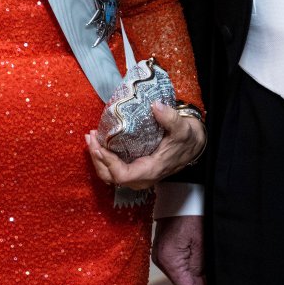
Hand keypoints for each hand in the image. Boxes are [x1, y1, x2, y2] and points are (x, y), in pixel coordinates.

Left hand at [84, 101, 205, 197]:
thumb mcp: (182, 128)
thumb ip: (170, 118)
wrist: (192, 145)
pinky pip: (113, 168)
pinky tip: (99, 141)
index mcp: (151, 170)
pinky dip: (103, 157)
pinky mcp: (134, 169)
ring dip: (97, 157)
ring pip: (109, 174)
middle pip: (110, 176)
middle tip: (91, 137)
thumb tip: (156, 106)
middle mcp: (141, 177)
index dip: (108, 162)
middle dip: (96, 158)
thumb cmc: (187, 139)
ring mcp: (136, 175)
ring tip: (91, 137)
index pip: (122, 175)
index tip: (100, 145)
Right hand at [152, 215, 206, 284]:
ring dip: (192, 264)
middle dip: (197, 272)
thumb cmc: (193, 214)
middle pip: (183, 281)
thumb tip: (202, 283)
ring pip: (181, 272)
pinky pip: (177, 262)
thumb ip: (200, 267)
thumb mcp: (202, 243)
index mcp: (168, 260)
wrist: (181, 195)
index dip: (202, 284)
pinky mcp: (161, 248)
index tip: (210, 269)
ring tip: (197, 245)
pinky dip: (187, 257)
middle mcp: (159, 259)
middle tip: (205, 252)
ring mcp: (158, 254)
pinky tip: (191, 243)